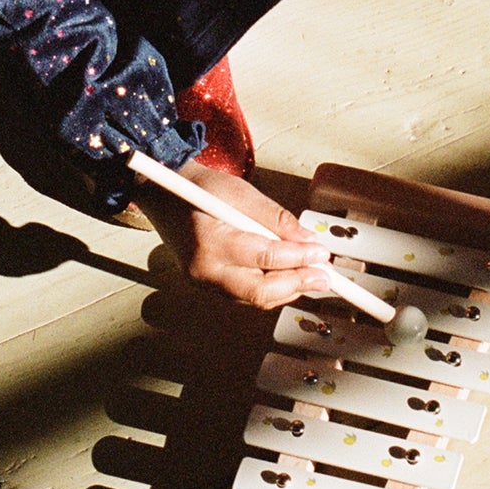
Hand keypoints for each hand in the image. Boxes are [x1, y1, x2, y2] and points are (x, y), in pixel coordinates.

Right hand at [158, 162, 331, 310]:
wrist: (164, 195)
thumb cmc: (200, 189)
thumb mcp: (240, 191)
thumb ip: (275, 218)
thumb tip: (308, 240)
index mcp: (209, 239)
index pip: (263, 256)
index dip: (298, 258)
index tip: (322, 253)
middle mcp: (204, 269)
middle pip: (259, 291)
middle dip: (297, 284)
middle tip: (325, 276)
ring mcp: (203, 281)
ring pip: (254, 299)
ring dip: (288, 289)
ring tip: (314, 277)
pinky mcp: (207, 286)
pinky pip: (245, 295)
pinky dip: (271, 290)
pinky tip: (290, 278)